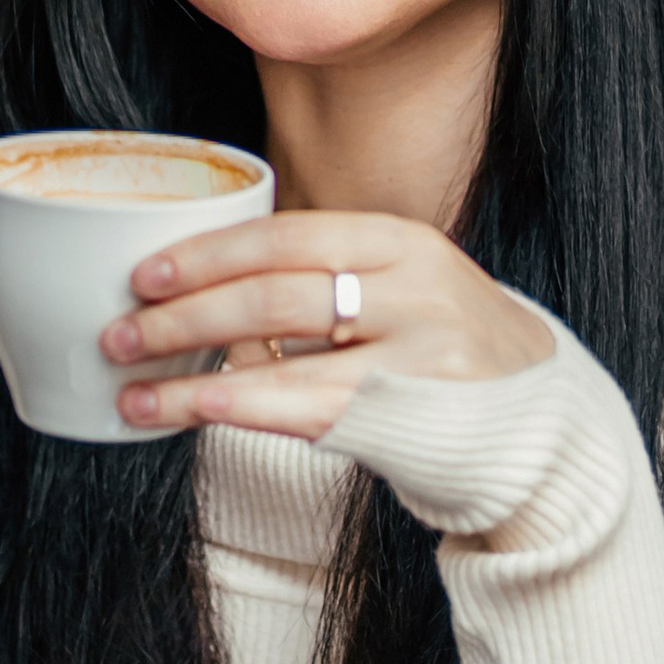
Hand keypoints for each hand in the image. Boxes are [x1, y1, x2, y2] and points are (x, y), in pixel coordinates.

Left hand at [102, 211, 554, 440]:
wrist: (544, 429)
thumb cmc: (448, 359)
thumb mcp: (404, 293)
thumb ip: (327, 281)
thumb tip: (203, 288)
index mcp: (403, 242)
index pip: (288, 234)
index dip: (209, 253)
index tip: (144, 272)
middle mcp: (414, 287)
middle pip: (274, 290)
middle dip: (183, 312)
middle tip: (119, 330)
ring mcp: (418, 352)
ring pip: (280, 350)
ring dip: (190, 366)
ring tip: (131, 383)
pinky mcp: (414, 414)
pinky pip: (303, 407)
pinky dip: (235, 404)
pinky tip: (188, 408)